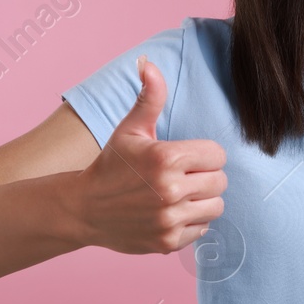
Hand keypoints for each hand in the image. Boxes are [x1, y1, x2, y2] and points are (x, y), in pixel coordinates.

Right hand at [73, 56, 227, 254]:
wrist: (83, 208)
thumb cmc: (111, 165)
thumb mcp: (130, 129)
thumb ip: (149, 97)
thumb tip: (148, 62)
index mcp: (167, 158)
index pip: (218, 155)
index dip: (204, 155)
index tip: (186, 158)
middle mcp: (170, 190)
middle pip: (220, 181)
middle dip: (205, 177)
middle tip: (182, 177)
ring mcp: (169, 218)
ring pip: (215, 206)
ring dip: (202, 201)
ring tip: (179, 195)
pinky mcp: (168, 241)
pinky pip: (202, 229)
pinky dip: (191, 222)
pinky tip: (170, 213)